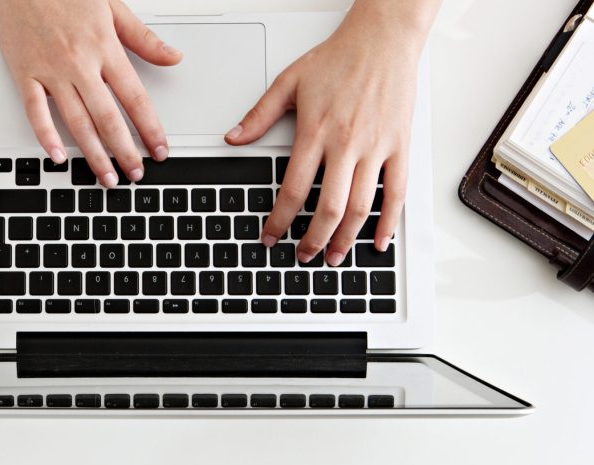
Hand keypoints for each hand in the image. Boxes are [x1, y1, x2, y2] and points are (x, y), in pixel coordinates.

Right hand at [0, 0, 182, 186]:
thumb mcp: (113, 7)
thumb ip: (143, 38)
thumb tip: (173, 57)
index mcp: (104, 48)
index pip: (135, 98)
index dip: (151, 128)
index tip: (160, 149)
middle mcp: (80, 64)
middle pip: (108, 118)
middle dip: (125, 152)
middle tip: (136, 174)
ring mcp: (51, 72)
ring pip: (77, 122)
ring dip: (94, 154)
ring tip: (106, 176)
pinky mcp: (25, 75)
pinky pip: (36, 112)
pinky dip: (46, 136)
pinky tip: (58, 156)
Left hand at [225, 1, 439, 265]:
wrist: (382, 39)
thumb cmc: (339, 58)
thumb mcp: (289, 82)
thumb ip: (259, 115)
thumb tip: (233, 138)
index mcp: (315, 132)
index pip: (293, 190)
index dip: (279, 220)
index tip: (271, 236)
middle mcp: (347, 144)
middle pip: (328, 207)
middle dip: (313, 239)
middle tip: (302, 255)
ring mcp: (376, 148)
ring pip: (361, 206)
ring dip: (346, 238)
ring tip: (334, 256)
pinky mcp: (400, 146)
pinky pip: (397, 192)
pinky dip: (389, 221)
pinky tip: (378, 240)